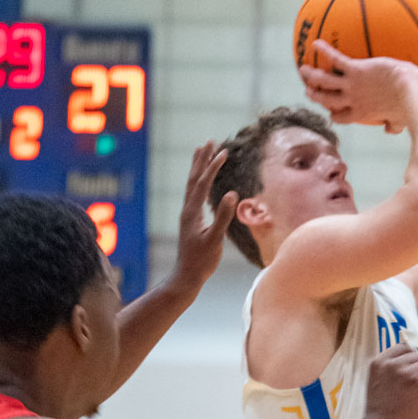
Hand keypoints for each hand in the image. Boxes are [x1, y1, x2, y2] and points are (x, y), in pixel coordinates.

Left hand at [171, 142, 236, 292]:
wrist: (187, 276)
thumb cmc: (202, 261)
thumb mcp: (215, 240)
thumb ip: (222, 217)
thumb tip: (230, 193)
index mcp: (193, 212)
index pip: (203, 183)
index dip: (213, 166)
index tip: (223, 151)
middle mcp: (188, 210)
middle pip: (194, 179)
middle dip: (202, 160)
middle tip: (209, 142)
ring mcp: (188, 215)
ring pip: (192, 186)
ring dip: (198, 168)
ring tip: (202, 153)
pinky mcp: (191, 221)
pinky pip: (194, 195)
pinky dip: (199, 183)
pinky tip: (204, 184)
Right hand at [299, 41, 417, 132]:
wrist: (410, 93)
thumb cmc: (409, 108)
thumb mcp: (399, 121)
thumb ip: (392, 126)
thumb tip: (390, 130)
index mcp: (360, 115)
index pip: (339, 117)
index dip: (333, 114)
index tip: (329, 111)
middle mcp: (352, 101)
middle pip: (326, 100)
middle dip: (315, 96)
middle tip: (307, 90)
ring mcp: (352, 86)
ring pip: (325, 82)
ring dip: (312, 76)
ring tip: (303, 70)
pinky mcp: (357, 70)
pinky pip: (336, 59)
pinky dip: (325, 51)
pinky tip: (316, 43)